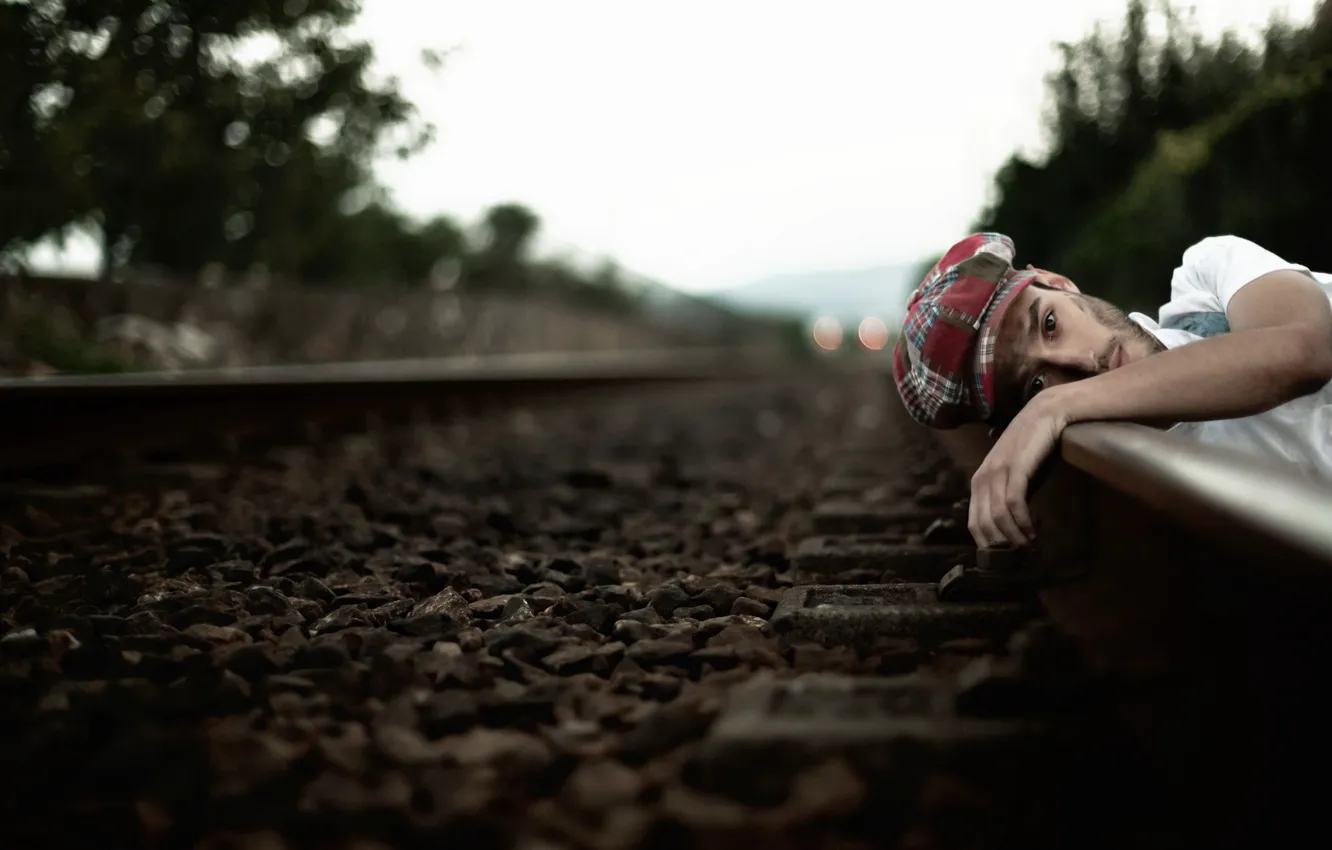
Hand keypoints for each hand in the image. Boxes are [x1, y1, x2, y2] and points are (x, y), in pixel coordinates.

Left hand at [967, 392, 1069, 546]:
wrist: (1045, 415)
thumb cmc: (1032, 449)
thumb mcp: (1014, 477)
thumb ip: (1007, 499)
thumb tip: (1011, 531)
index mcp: (978, 483)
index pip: (974, 524)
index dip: (990, 545)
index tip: (1008, 558)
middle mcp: (982, 479)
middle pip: (984, 526)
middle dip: (1003, 547)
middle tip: (1022, 557)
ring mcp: (996, 473)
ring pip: (998, 518)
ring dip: (1015, 538)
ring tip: (1030, 547)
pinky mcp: (1014, 469)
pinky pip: (1014, 504)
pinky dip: (1023, 523)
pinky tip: (1034, 531)